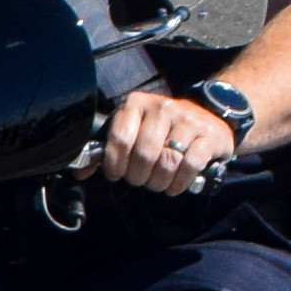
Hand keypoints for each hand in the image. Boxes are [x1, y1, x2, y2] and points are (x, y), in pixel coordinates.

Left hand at [88, 90, 238, 193]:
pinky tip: (174, 185)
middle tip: (140, 180)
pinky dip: (179, 182)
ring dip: (159, 182)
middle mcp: (161, 108)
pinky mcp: (208, 135)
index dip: (115, 164)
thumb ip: (108, 149)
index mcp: (136, 104)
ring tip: (157, 183)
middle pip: (144, 154)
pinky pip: (190, 165)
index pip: (120, 138)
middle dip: (138, 176)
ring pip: (167, 161)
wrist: (208, 117)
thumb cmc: (162, 129)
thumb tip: (81, 171)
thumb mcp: (133, 130)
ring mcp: (187, 120)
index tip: (117, 174)